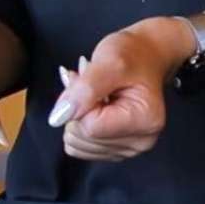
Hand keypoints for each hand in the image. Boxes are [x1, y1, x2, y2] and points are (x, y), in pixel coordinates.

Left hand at [51, 18, 192, 161]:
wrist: (147, 55)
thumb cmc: (133, 55)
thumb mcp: (109, 61)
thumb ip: (84, 90)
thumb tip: (58, 118)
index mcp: (144, 120)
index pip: (90, 127)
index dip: (80, 104)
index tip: (87, 81)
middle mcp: (141, 140)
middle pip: (83, 138)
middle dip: (79, 109)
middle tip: (92, 85)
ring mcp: (130, 147)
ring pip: (78, 145)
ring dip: (78, 116)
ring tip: (95, 94)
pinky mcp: (118, 148)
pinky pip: (81, 147)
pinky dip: (80, 125)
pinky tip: (94, 107)